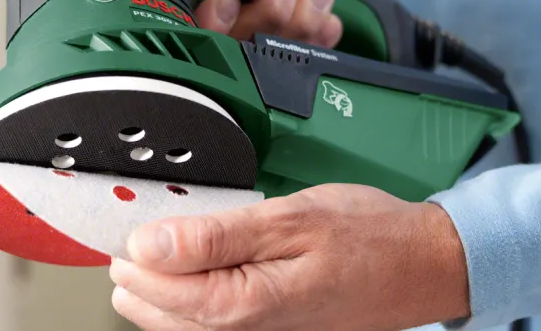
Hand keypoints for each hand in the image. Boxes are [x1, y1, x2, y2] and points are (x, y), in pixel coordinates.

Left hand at [110, 184, 469, 330]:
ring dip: (155, 296)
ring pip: (185, 325)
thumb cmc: (367, 238)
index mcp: (246, 304)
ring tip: (136, 267)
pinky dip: (187, 303)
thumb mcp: (288, 220)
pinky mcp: (273, 328)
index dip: (133, 260)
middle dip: (136, 281)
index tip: (117, 231)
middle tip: (120, 246)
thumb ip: (215, 236)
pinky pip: (214, 324)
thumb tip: (152, 245)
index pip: (162, 290)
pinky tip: (183, 285)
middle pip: (166, 314)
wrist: (422, 264)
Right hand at [194, 0, 342, 47]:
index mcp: (188, 8)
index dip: (213, 24)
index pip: (192, 38)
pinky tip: (324, 12)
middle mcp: (216, 41)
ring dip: (302, 20)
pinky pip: (307, 61)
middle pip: (239, 54)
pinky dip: (321, 34)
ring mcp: (253, 57)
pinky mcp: (288, 62)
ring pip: (276, 61)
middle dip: (268, 13)